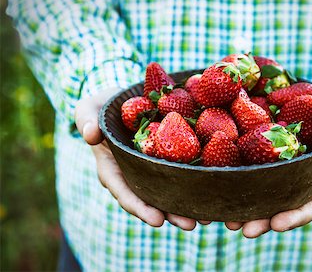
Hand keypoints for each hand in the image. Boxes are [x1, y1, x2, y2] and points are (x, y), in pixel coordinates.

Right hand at [75, 88, 198, 229]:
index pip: (125, 192)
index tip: (157, 220)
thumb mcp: (88, 108)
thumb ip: (85, 119)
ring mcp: (152, 168)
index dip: (140, 207)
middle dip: (171, 213)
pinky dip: (196, 181)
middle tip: (191, 224)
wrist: (124, 99)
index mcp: (114, 169)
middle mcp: (134, 174)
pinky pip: (182, 171)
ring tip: (208, 216)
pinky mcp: (169, 157)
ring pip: (170, 191)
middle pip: (152, 199)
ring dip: (187, 205)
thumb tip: (90, 135)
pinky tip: (214, 187)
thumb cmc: (102, 107)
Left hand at [225, 113, 311, 237]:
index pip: (309, 205)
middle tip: (243, 230)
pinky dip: (240, 179)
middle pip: (280, 206)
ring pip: (263, 194)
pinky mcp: (271, 157)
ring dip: (246, 208)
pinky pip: (255, 169)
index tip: (278, 224)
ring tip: (227, 219)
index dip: (294, 216)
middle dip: (262, 220)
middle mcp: (301, 184)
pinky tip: (222, 185)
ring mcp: (285, 173)